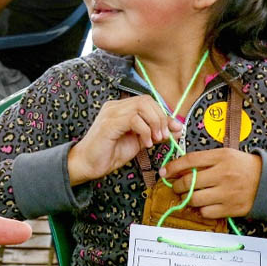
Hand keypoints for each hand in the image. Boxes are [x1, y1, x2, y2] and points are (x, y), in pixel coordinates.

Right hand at [67, 97, 182, 185]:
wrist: (89, 164)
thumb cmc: (110, 153)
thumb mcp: (139, 141)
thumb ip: (156, 132)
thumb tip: (177, 128)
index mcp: (121, 108)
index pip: (148, 102)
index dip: (164, 114)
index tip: (174, 130)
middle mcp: (115, 106)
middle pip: (147, 100)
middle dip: (161, 118)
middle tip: (163, 137)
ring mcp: (111, 113)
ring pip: (142, 106)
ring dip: (154, 124)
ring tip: (154, 140)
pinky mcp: (109, 123)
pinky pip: (134, 119)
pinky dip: (145, 131)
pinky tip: (145, 143)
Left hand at [159, 148, 261, 218]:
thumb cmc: (242, 166)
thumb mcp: (225, 155)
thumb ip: (204, 160)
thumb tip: (178, 168)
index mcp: (221, 157)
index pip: (189, 160)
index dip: (172, 167)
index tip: (164, 172)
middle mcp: (223, 174)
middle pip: (189, 182)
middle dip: (177, 186)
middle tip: (176, 187)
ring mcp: (227, 193)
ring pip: (195, 199)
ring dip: (187, 199)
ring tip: (188, 196)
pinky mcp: (231, 208)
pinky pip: (206, 212)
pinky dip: (200, 210)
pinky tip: (203, 205)